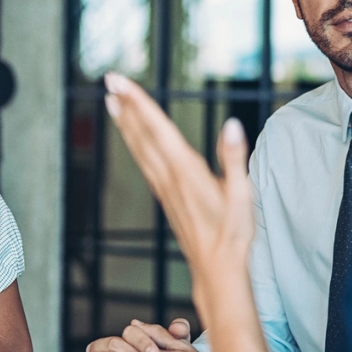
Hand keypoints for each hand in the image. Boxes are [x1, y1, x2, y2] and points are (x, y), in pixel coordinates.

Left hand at [103, 73, 256, 287]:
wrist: (216, 271)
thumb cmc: (233, 234)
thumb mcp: (242, 195)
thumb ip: (235, 157)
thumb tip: (232, 124)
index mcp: (186, 170)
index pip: (157, 128)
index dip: (138, 102)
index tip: (120, 82)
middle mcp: (169, 176)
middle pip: (142, 134)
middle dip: (126, 105)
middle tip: (109, 80)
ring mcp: (164, 188)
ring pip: (139, 148)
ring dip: (125, 123)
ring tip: (111, 102)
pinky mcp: (165, 197)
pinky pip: (144, 163)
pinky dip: (134, 144)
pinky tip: (132, 138)